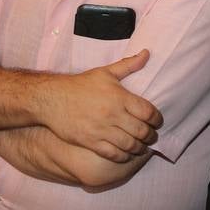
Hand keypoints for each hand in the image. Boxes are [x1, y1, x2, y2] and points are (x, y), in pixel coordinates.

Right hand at [38, 51, 161, 159]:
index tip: (157, 122)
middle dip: (150, 136)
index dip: (157, 119)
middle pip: (141, 131)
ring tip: (142, 147)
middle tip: (152, 136)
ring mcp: (102, 130)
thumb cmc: (80, 85)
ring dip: (140, 148)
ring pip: (129, 145)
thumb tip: (147, 53)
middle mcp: (113, 114)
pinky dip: (123, 156)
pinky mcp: (91, 142)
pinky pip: (113, 154)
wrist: (52, 99)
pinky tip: (126, 154)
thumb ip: (128, 65)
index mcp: (119, 97)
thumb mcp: (105, 72)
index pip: (148, 112)